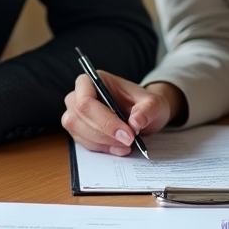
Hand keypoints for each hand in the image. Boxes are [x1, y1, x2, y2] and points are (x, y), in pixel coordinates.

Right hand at [61, 72, 184, 154]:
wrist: (143, 113)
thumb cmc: (143, 104)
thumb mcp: (153, 103)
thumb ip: (147, 110)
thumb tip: (135, 122)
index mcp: (93, 80)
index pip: (85, 101)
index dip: (105, 120)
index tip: (128, 133)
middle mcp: (78, 95)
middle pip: (78, 118)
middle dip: (106, 134)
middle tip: (130, 140)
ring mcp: (75, 113)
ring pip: (78, 132)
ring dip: (104, 142)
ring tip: (126, 143)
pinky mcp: (78, 130)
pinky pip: (84, 143)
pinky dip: (103, 148)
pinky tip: (120, 147)